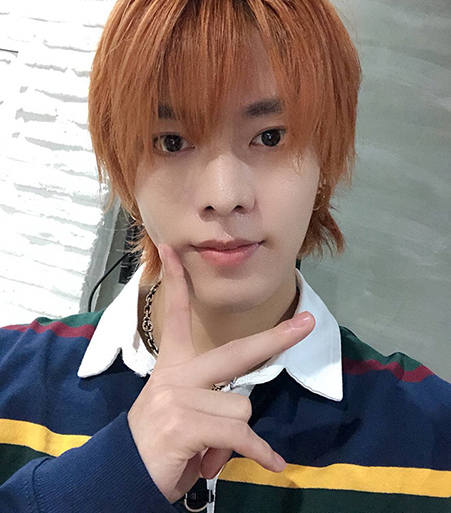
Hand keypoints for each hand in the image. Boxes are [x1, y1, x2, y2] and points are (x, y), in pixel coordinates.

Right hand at [128, 243, 314, 502]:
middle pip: (236, 352)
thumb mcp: (184, 419)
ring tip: (209, 451)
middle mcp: (176, 374)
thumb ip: (212, 410)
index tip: (172, 251)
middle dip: (275, 339)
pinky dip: (258, 453)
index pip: (176, 316)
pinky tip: (273, 464)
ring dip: (237, 436)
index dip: (175, 281)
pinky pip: (239, 435)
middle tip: (305, 325)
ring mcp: (179, 396)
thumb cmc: (159, 445)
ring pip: (242, 407)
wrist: (122, 477)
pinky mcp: (185, 423)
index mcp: (173, 366)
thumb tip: (240, 434)